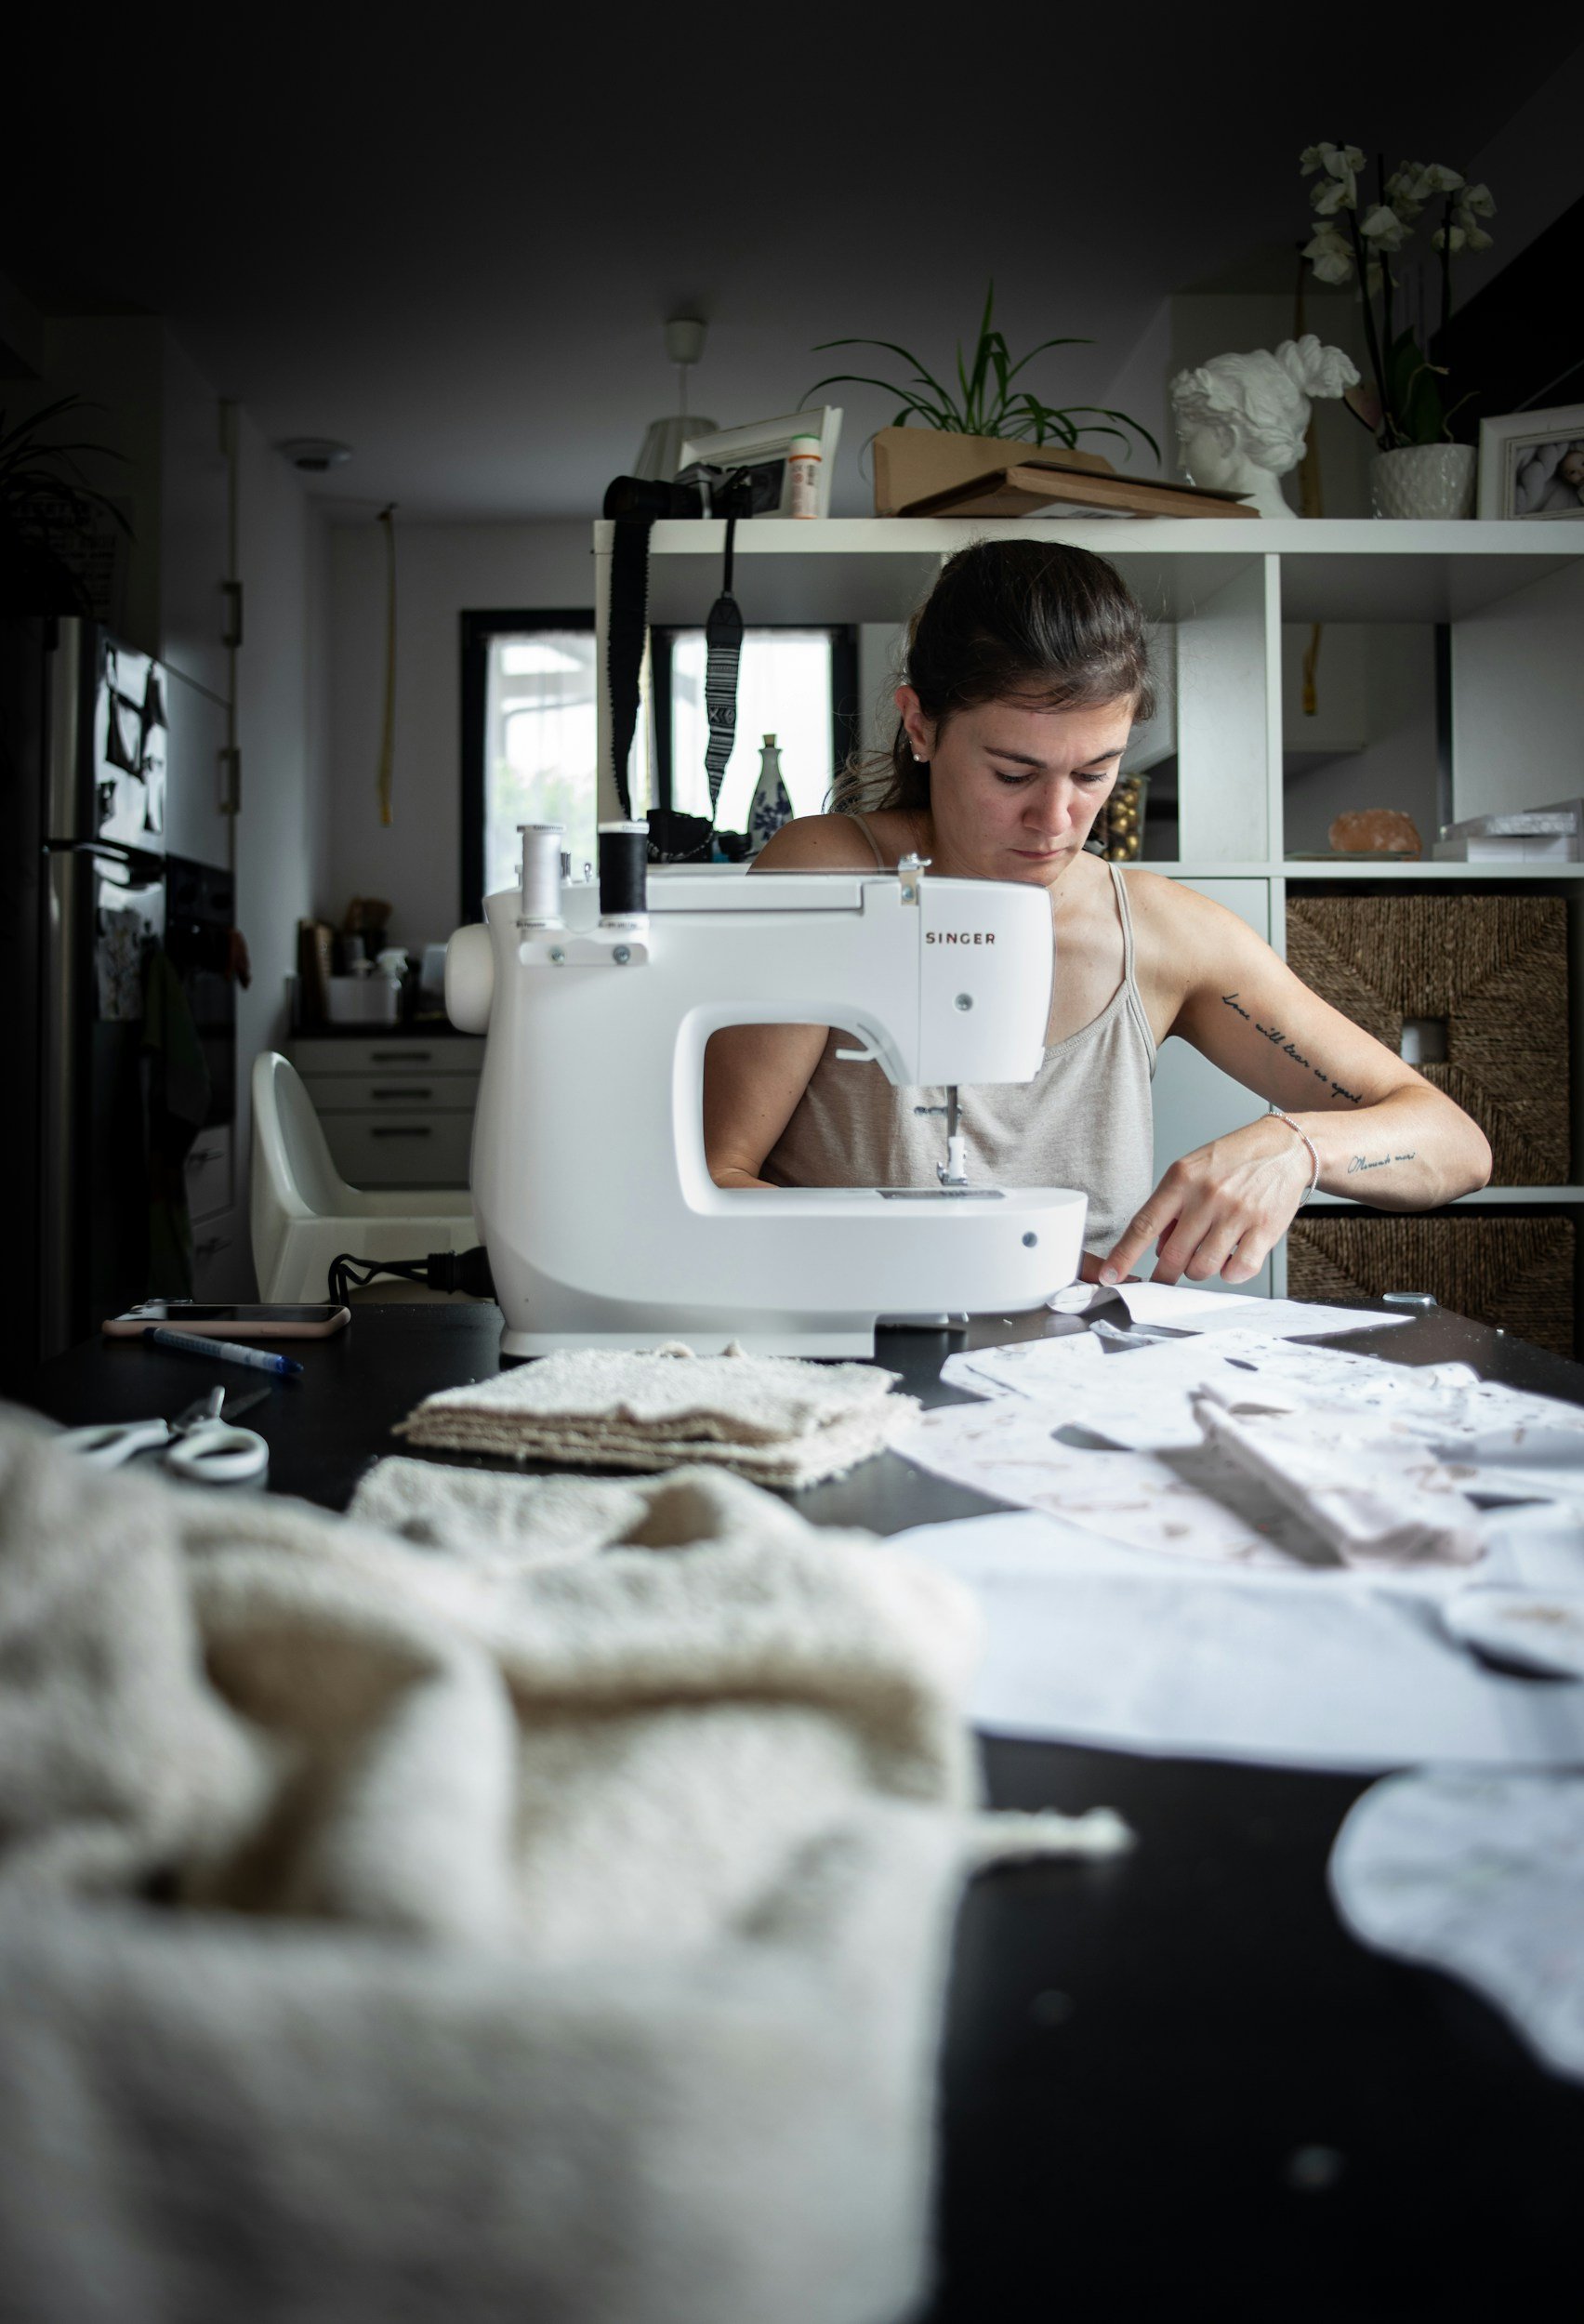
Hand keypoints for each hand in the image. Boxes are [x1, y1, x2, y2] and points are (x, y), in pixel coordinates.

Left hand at [1099, 1117, 1313, 1287]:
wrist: (1284, 1148)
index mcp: (1182, 1179)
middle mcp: (1208, 1196)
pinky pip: (1238, 1270)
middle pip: (1172, 1255)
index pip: (1144, 1224)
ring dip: (1198, 1270)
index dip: (1124, 1255)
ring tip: (1206, 1254)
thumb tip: (1154, 1249)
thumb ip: (1171, 1209)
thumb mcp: (1192, 1171)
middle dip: (1165, 1273)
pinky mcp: (1265, 1228)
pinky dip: (1230, 1273)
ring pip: (1202, 1267)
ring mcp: (1237, 1213)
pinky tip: (1230, 1257)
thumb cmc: (1234, 1160)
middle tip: (1168, 1272)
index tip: (1110, 1275)